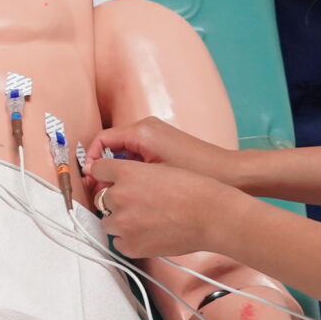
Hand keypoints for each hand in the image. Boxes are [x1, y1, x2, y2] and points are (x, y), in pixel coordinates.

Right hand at [83, 117, 236, 184]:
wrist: (229, 174)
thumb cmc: (196, 175)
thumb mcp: (154, 177)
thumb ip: (123, 174)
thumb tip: (99, 178)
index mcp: (142, 131)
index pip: (102, 139)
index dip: (92, 160)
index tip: (90, 180)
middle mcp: (147, 127)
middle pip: (111, 144)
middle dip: (103, 167)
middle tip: (100, 190)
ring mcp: (155, 134)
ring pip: (123, 150)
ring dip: (117, 169)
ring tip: (117, 192)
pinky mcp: (162, 143)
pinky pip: (136, 152)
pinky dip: (131, 168)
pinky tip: (136, 187)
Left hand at [88, 154, 243, 259]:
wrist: (211, 216)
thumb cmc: (194, 191)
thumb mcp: (161, 169)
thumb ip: (134, 174)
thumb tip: (118, 184)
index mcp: (127, 172)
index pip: (99, 169)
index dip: (107, 175)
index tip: (111, 180)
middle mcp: (119, 195)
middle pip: (102, 197)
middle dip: (116, 201)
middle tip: (139, 204)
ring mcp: (123, 222)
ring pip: (107, 221)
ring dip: (120, 221)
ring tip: (145, 221)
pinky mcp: (130, 245)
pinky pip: (118, 242)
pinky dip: (129, 239)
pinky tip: (147, 234)